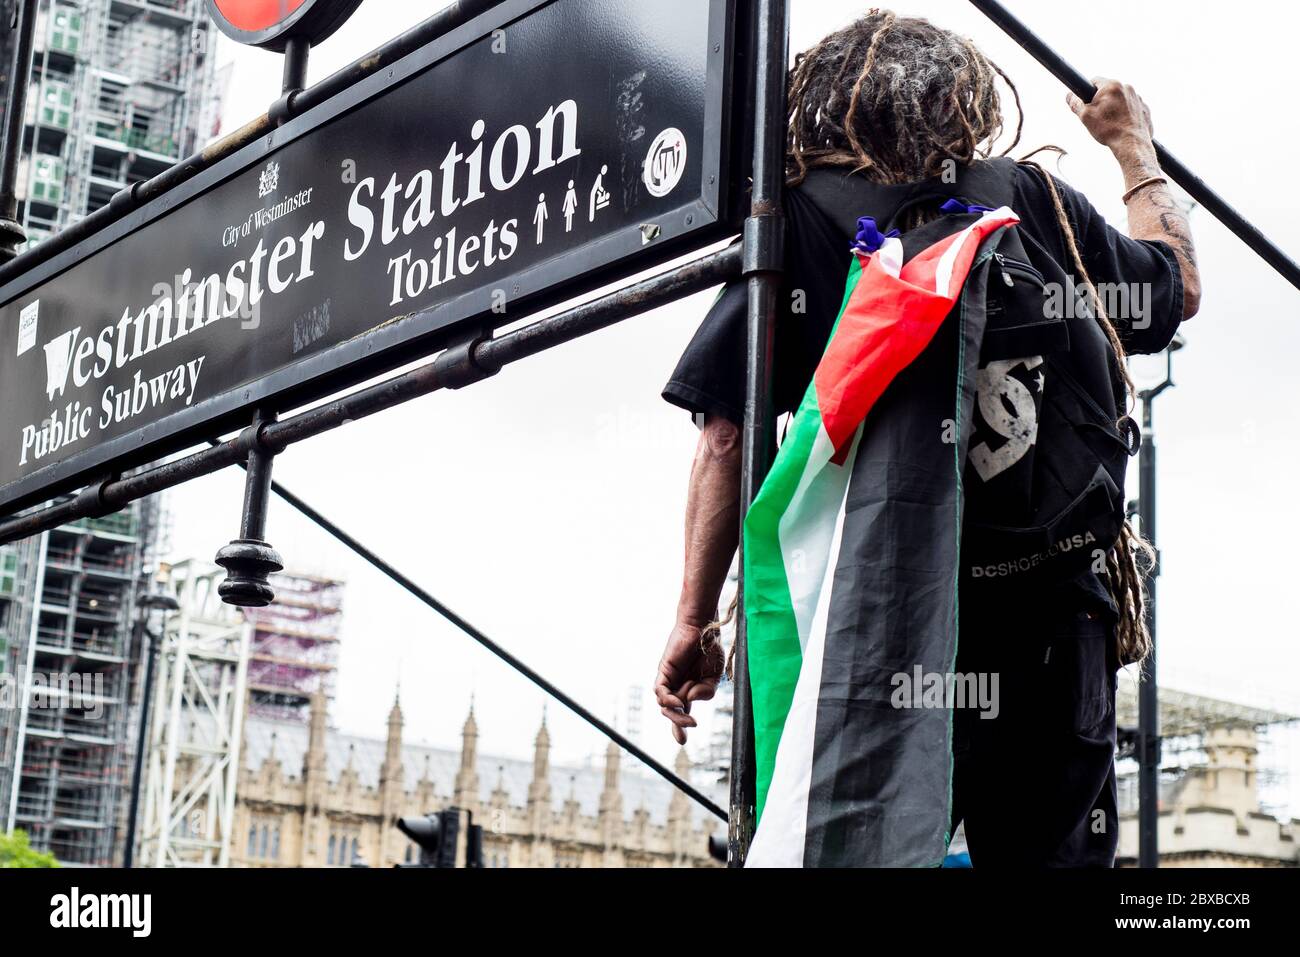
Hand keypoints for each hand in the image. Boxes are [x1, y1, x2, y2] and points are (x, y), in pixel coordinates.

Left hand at [654, 620, 724, 743]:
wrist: (704, 628)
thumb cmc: (709, 650)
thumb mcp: (714, 677)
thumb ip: (706, 692)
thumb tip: (690, 700)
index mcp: (689, 690)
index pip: (681, 713)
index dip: (679, 728)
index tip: (682, 741)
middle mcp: (677, 687)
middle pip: (671, 713)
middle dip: (677, 725)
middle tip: (688, 730)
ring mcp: (669, 680)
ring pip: (665, 705)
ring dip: (678, 711)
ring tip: (688, 708)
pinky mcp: (664, 672)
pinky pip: (660, 692)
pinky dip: (668, 700)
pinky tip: (678, 703)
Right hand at [1067, 77, 1153, 152]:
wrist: (1131, 144)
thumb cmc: (1109, 130)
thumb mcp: (1085, 117)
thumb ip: (1075, 103)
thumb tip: (1070, 96)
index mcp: (1112, 86)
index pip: (1095, 81)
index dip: (1087, 92)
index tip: (1086, 102)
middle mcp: (1127, 88)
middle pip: (1109, 91)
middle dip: (1102, 101)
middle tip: (1097, 116)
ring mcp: (1138, 98)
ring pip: (1121, 100)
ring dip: (1114, 108)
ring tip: (1110, 123)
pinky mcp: (1145, 109)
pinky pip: (1131, 109)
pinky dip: (1126, 115)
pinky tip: (1121, 126)